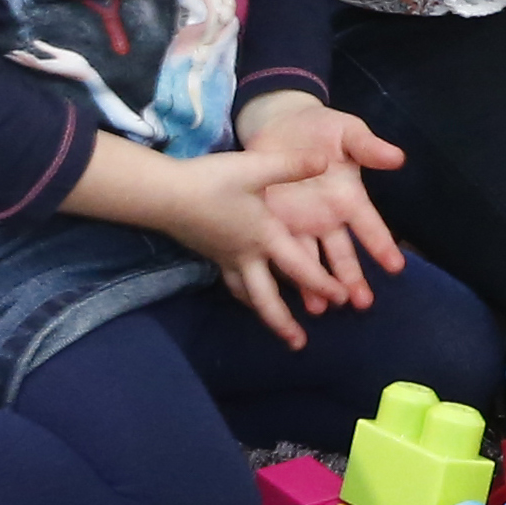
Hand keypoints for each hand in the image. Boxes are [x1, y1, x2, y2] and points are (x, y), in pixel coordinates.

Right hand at [146, 145, 354, 349]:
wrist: (163, 194)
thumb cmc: (211, 182)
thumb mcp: (255, 168)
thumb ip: (291, 166)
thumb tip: (325, 161)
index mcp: (264, 237)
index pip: (300, 268)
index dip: (323, 284)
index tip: (342, 300)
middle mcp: (246, 255)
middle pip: (267, 298)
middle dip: (283, 322)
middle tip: (299, 343)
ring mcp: (225, 257)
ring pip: (247, 294)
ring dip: (263, 312)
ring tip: (276, 326)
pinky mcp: (210, 253)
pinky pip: (232, 282)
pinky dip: (244, 293)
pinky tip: (246, 291)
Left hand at [235, 93, 410, 313]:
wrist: (279, 124)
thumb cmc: (321, 128)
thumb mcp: (348, 133)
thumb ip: (369, 147)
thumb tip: (398, 158)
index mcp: (349, 198)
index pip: (369, 226)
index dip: (382, 245)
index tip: (396, 266)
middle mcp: (328, 219)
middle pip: (343, 255)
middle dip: (353, 279)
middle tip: (362, 303)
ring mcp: (301, 225)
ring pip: (313, 262)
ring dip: (319, 286)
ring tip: (324, 308)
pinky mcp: (273, 226)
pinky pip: (280, 254)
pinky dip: (285, 275)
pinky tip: (285, 294)